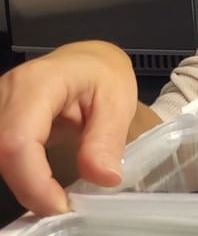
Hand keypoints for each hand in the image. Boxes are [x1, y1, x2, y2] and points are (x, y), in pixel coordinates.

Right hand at [0, 41, 137, 214]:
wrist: (86, 61)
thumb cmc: (102, 75)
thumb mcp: (118, 101)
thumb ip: (107, 139)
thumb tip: (103, 178)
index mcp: (39, 83)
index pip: (18, 140)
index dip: (33, 181)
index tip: (60, 205)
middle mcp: (6, 91)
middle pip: (1, 152)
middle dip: (28, 187)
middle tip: (61, 203)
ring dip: (22, 182)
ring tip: (53, 194)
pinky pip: (0, 152)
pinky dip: (17, 174)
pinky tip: (38, 182)